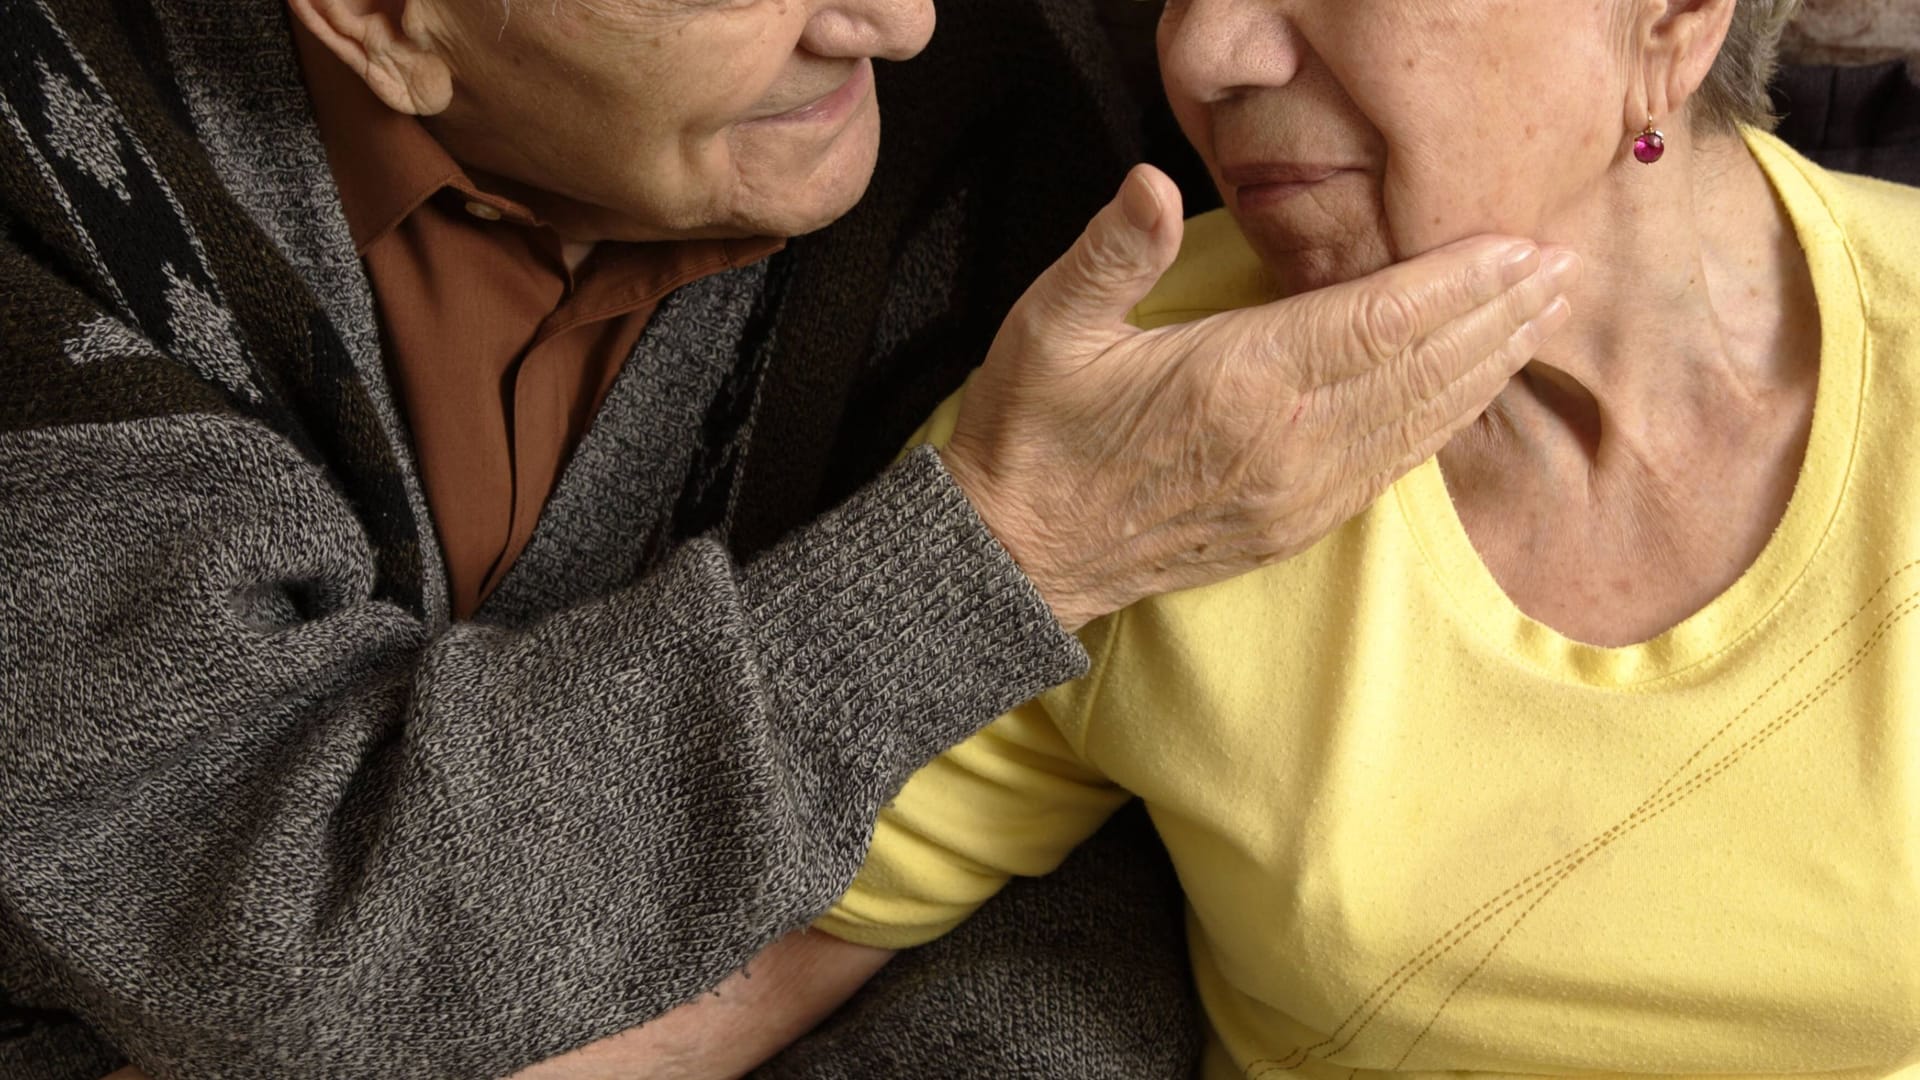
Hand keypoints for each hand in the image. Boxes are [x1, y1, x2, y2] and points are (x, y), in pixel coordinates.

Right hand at [943, 165, 1579, 631]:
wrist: (1015, 555)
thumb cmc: (1032, 434)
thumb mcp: (1049, 328)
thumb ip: (1111, 252)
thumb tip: (1152, 181)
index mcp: (1239, 381)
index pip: (1378, 319)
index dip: (1456, 280)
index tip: (1518, 244)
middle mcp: (1287, 442)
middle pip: (1422, 368)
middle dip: (1499, 314)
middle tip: (1564, 266)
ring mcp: (1297, 492)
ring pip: (1420, 421)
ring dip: (1487, 367)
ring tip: (1542, 317)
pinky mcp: (1293, 525)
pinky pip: (1392, 470)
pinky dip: (1444, 425)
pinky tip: (1473, 395)